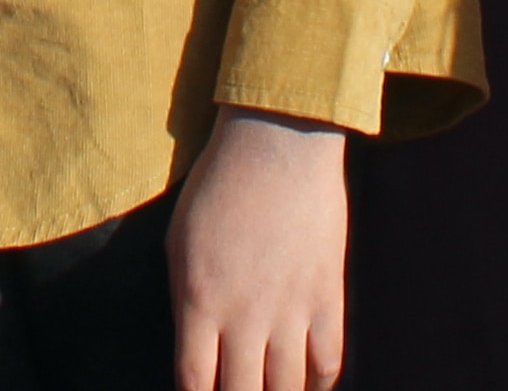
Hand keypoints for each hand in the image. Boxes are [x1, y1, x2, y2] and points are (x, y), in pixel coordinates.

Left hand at [168, 110, 350, 390]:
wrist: (278, 142)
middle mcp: (245, 314)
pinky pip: (328, 362)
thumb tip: (195, 349)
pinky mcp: (327, 296)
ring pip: (287, 389)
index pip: (195, 382)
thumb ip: (184, 300)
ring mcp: (290, 308)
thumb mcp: (179, 242)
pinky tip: (308, 385)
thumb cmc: (219, 185)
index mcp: (199, 300)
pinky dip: (319, 384)